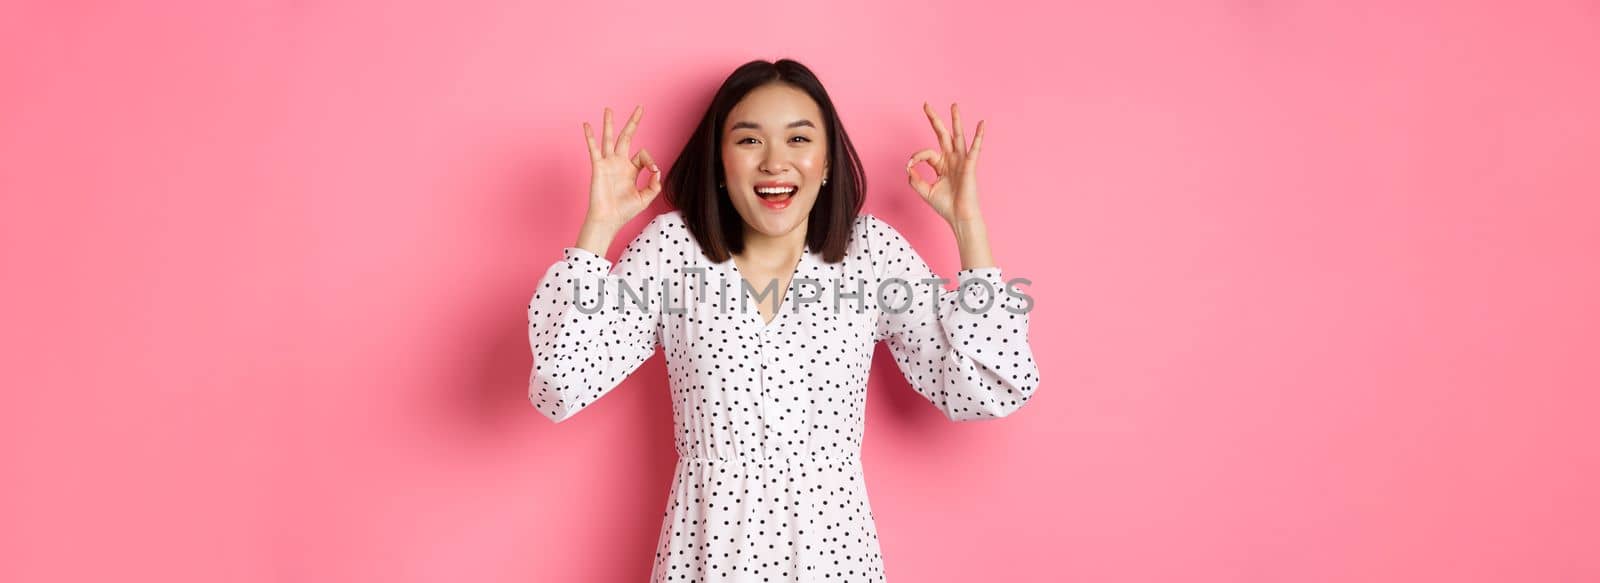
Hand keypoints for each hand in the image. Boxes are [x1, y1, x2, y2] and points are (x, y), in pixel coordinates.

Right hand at [582, 105, 660, 230]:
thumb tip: (657, 170)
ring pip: (609, 138)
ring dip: (609, 123)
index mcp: (630, 170)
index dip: (650, 160)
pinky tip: (586, 125)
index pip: (643, 154)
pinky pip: (593, 148)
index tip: (653, 171)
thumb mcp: (645, 198)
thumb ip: (654, 184)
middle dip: (633, 122)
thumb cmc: (624, 211)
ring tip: (609, 109)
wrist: (608, 219)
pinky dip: (590, 136)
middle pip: (626, 137)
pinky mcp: (598, 167)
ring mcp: (608, 163)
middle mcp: (619, 163)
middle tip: (640, 108)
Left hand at [906, 102, 985, 225]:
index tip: (910, 165)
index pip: (926, 153)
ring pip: (958, 136)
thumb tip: (908, 168)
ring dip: (955, 120)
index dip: (916, 157)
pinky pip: (975, 149)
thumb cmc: (946, 206)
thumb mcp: (925, 191)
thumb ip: (915, 180)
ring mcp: (961, 161)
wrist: (959, 217)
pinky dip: (979, 136)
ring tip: (953, 106)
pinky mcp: (969, 166)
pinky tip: (982, 124)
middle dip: (934, 120)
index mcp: (942, 165)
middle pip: (943, 135)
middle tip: (926, 105)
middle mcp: (952, 160)